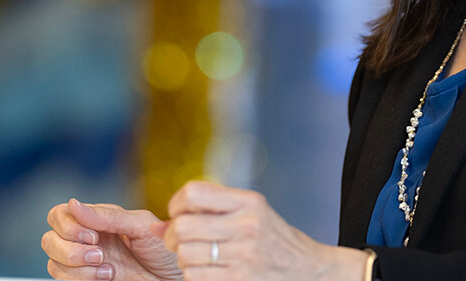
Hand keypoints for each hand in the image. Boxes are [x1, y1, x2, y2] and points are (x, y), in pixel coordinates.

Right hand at [43, 198, 184, 280]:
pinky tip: (106, 276)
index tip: (94, 236)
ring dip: (76, 266)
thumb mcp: (141, 226)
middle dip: (70, 248)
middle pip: (50, 238)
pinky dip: (80, 278)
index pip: (60, 214)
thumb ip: (107, 216)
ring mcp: (85, 261)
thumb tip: (74, 203)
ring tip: (107, 268)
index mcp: (98, 220)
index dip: (69, 225)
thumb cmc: (165, 249)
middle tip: (99, 253)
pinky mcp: (86, 279)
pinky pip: (63, 279)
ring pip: (53, 261)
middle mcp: (87, 238)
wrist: (175, 277)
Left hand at [158, 180, 366, 280]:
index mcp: (249, 201)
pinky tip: (207, 270)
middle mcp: (247, 225)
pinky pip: (195, 276)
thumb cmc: (274, 239)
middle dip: (171, 236)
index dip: (176, 204)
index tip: (179, 214)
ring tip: (196, 257)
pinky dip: (194, 274)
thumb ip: (210, 211)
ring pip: (185, 254)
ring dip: (183, 258)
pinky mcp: (239, 280)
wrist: (310, 270)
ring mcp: (244, 255)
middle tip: (176, 240)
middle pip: (183, 226)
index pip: (193, 193)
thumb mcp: (252, 212)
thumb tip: (155, 227)